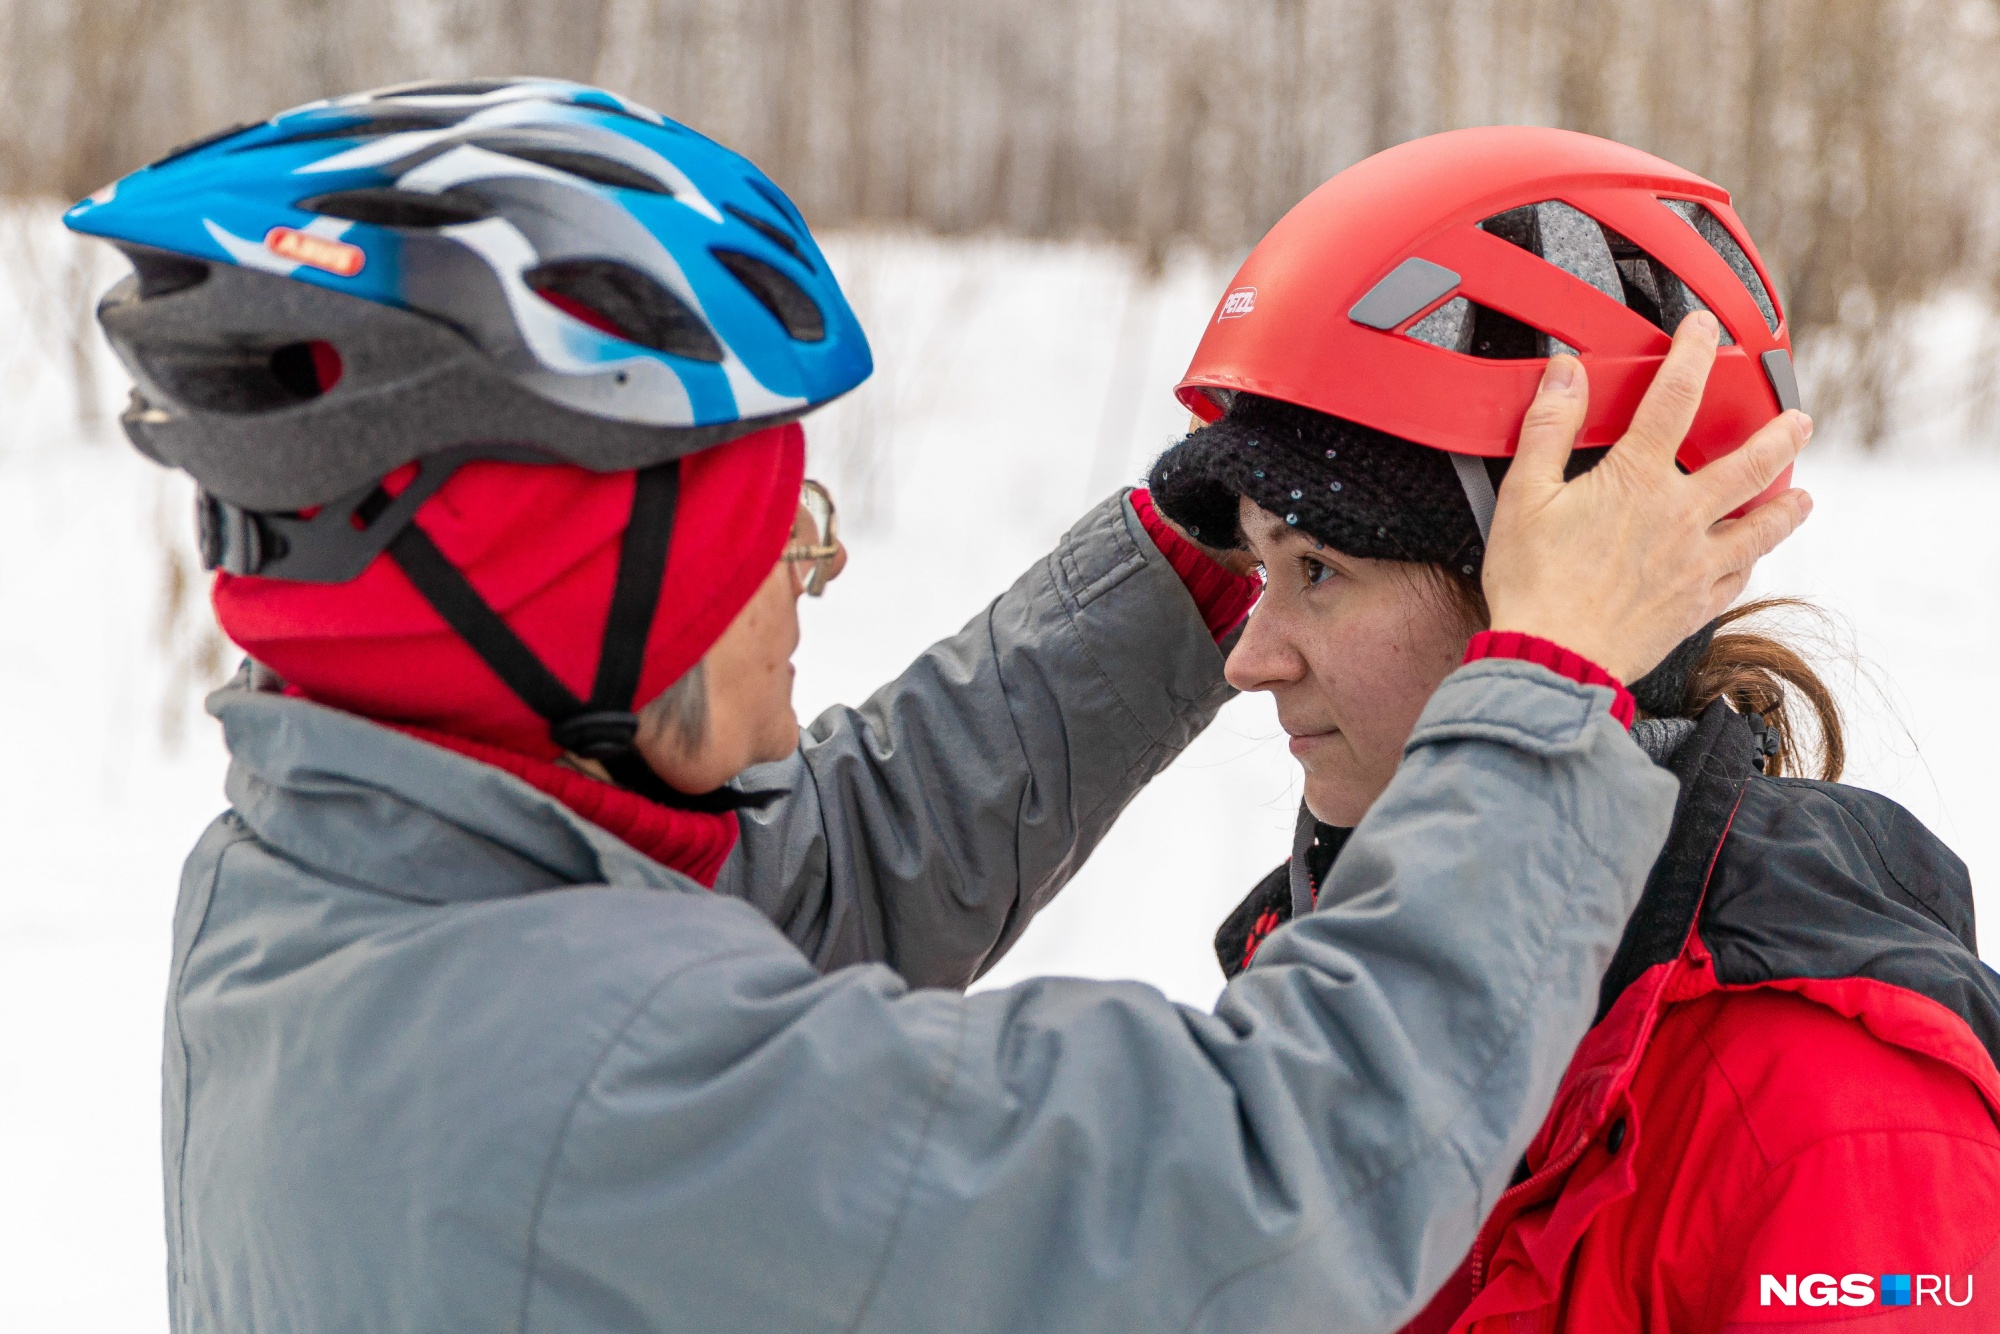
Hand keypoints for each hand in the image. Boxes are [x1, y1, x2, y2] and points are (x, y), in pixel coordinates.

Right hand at [1482, 311, 1812, 684]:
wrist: (1553, 658)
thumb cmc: (1534, 583)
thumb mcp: (1523, 495)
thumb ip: (1549, 427)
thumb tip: (1565, 374)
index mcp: (1636, 481)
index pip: (1674, 399)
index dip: (1693, 355)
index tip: (1705, 331)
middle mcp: (1679, 517)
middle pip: (1748, 465)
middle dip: (1780, 436)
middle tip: (1798, 421)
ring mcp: (1695, 564)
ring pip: (1760, 527)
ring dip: (1787, 507)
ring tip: (1804, 495)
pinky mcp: (1695, 606)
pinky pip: (1739, 578)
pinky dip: (1752, 561)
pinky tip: (1754, 556)